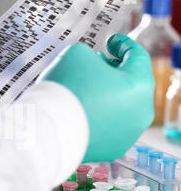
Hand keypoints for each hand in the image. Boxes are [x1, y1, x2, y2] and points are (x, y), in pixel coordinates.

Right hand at [41, 34, 153, 161]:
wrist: (49, 130)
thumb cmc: (65, 89)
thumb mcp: (76, 54)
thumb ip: (90, 55)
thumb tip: (92, 65)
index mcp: (139, 85)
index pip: (137, 57)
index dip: (122, 45)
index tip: (111, 42)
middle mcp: (140, 112)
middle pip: (130, 84)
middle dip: (113, 71)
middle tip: (97, 63)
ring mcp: (128, 134)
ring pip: (120, 108)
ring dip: (106, 95)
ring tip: (86, 88)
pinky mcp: (112, 149)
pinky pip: (108, 126)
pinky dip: (98, 116)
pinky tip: (82, 110)